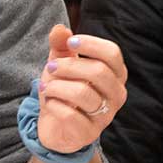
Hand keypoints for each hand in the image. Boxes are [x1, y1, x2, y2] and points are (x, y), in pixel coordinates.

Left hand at [36, 25, 126, 154]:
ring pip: (83, 93)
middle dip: (68, 66)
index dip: (91, 44)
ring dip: (57, 86)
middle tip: (51, 67)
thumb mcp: (61, 64)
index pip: (112, 53)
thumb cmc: (64, 91)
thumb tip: (60, 29)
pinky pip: (70, 115)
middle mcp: (116, 95)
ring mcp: (105, 116)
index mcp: (116, 75)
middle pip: (99, 71)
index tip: (70, 42)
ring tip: (46, 87)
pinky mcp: (89, 133)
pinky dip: (54, 105)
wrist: (56, 127)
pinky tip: (49, 103)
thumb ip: (61, 46)